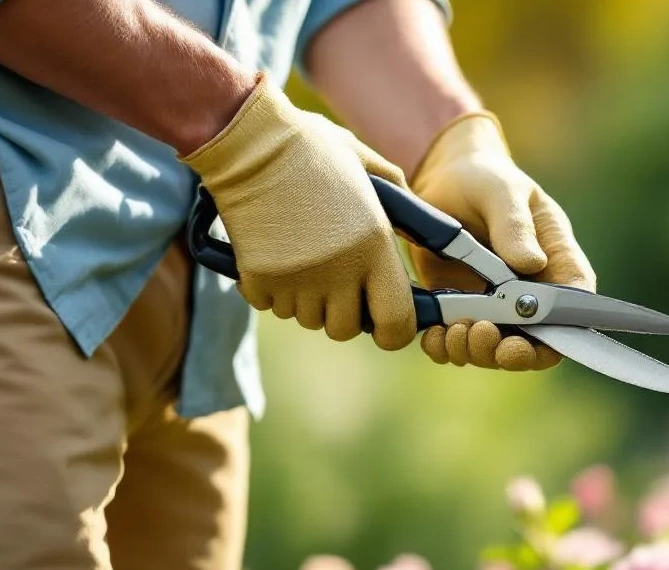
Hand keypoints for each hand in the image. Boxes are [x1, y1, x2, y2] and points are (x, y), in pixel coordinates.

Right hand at [181, 74, 414, 349]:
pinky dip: (270, 289)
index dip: (392, 330)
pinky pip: (270, 305)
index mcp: (374, 246)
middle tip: (333, 279)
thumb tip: (418, 226)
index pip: (395, 323)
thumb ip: (400, 200)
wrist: (250, 141)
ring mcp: (297, 279)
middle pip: (344, 329)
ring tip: (300, 257)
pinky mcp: (259, 279)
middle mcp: (340, 271)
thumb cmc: (311, 148)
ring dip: (304, 299)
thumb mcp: (367, 165)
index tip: (382, 320)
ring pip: (306, 318)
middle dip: (340, 311)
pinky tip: (273, 255)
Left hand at [409, 112, 595, 369]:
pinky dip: (446, 348)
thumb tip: (533, 263)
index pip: (574, 311)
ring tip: (453, 332)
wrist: (442, 180)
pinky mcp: (462, 311)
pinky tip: (434, 336)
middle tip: (480, 334)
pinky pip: (459, 344)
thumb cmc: (485, 179)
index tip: (522, 340)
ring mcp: (496, 308)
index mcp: (558, 263)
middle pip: (536, 344)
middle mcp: (532, 294)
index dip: (556, 337)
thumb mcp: (501, 192)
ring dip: (475, 352)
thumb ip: (515, 226)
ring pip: (496, 351)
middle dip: (509, 353)